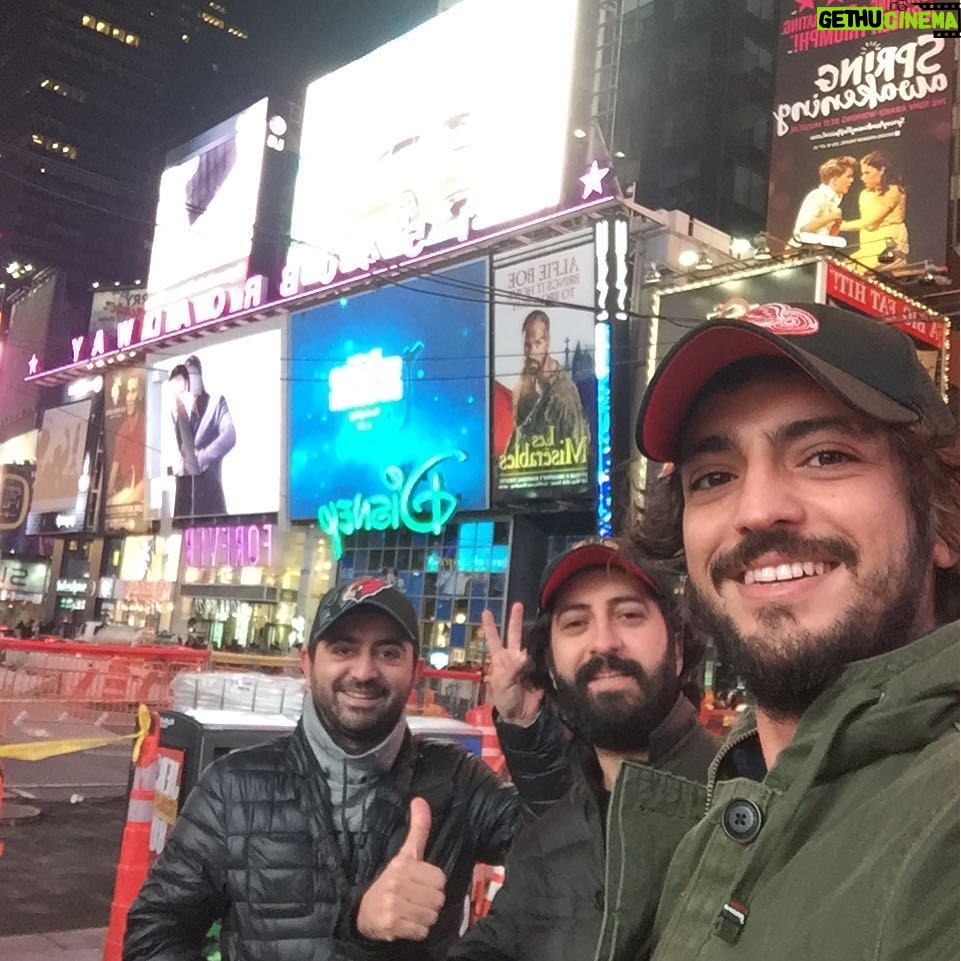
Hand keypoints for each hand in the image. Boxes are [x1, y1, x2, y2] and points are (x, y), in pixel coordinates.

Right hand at [356, 798, 445, 941]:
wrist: (362, 912)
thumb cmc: (390, 882)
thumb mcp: (404, 854)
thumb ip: (417, 830)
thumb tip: (420, 800)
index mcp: (402, 864)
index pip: (440, 878)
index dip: (432, 883)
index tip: (419, 883)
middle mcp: (397, 883)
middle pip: (438, 898)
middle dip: (430, 902)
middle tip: (415, 899)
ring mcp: (394, 905)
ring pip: (432, 915)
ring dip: (424, 917)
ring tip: (410, 911)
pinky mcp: (392, 925)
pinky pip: (422, 931)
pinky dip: (417, 931)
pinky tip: (406, 923)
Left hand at [482, 602, 542, 725]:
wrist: (521, 716)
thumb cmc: (505, 700)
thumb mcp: (502, 684)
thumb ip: (511, 670)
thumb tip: (522, 655)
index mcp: (500, 660)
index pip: (493, 640)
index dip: (490, 627)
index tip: (486, 612)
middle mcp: (513, 658)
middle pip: (514, 635)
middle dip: (515, 620)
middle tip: (518, 604)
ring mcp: (526, 663)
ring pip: (529, 644)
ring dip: (533, 633)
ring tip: (538, 621)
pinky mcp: (538, 670)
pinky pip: (542, 658)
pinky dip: (544, 652)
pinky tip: (549, 642)